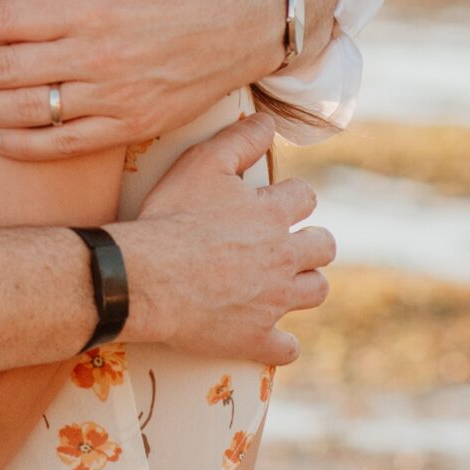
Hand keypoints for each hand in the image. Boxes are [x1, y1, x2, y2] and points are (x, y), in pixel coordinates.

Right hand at [120, 111, 335, 366]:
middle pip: (323, 247)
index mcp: (272, 215)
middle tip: (286, 242)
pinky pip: (286, 348)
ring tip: (283, 282)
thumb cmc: (171, 215)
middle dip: (310, 241)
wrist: (147, 276)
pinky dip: (280, 343)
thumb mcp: (202, 162)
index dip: (291, 197)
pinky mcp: (255, 338)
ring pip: (315, 292)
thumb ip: (239, 139)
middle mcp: (283, 257)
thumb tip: (268, 120)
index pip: (305, 198)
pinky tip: (267, 335)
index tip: (274, 201)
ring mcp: (273, 302)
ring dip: (305, 284)